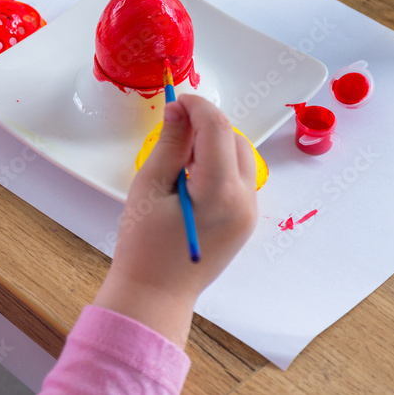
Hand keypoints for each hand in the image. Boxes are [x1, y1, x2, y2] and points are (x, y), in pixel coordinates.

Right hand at [92, 94, 257, 345]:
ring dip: (215, 142)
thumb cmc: (144, 245)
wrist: (155, 295)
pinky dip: (220, 164)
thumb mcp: (149, 186)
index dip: (197, 105)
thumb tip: (178, 108)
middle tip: (173, 126)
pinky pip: (239, 177)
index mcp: (220, 191)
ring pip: (241, 156)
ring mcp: (250, 212)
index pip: (217, 127)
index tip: (175, 99)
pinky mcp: (245, 221)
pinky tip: (192, 174)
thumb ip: (169, 143)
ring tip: (180, 152)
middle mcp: (245, 200)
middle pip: (234, 139)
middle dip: (206, 124)